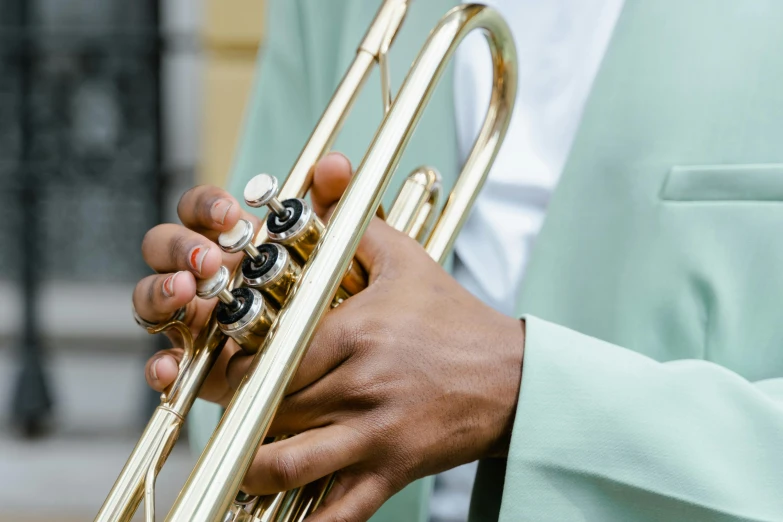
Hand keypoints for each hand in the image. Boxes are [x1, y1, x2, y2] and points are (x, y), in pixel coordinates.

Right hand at [134, 153, 353, 405]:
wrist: (339, 365)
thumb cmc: (328, 298)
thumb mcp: (341, 252)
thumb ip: (337, 206)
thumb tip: (335, 165)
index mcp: (232, 244)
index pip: (199, 210)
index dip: (206, 205)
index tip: (230, 214)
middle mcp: (204, 276)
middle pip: (162, 246)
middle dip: (179, 246)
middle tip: (210, 259)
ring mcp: (194, 320)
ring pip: (149, 297)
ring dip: (159, 291)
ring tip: (185, 292)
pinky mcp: (196, 367)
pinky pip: (162, 364)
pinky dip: (159, 364)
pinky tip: (171, 366)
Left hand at [226, 160, 524, 520]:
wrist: (510, 376)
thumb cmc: (454, 319)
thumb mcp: (407, 261)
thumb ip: (357, 224)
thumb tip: (326, 179)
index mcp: (355, 333)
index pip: (269, 357)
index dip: (234, 368)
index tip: (225, 368)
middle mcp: (359, 385)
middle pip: (270, 407)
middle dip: (238, 412)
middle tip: (226, 408)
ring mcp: (375, 433)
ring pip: (288, 463)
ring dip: (253, 468)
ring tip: (240, 460)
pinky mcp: (392, 471)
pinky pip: (339, 511)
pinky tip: (275, 519)